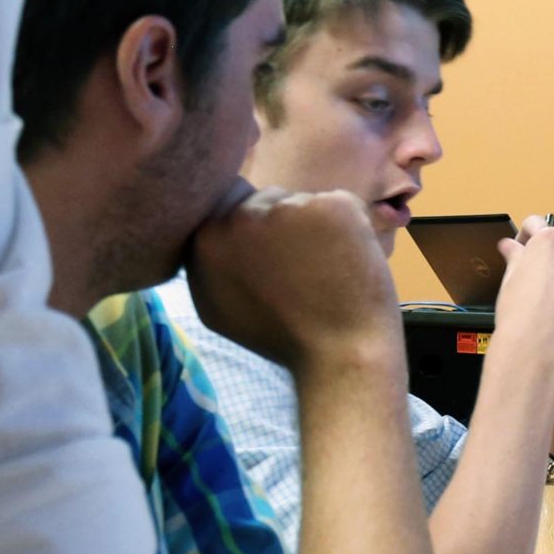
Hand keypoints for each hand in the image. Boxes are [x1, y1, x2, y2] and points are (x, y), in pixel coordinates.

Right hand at [184, 188, 401, 377]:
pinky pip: (340, 203)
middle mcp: (239, 218)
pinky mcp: (329, 206)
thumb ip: (204, 265)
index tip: (273, 253)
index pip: (229, 206)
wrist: (340, 354)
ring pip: (302, 200)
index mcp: (205, 241)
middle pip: (266, 199)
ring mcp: (285, 208)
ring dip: (314, 225)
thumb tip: (205, 234)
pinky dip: (349, 225)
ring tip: (326, 267)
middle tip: (303, 266)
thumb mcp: (217, 309)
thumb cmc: (283, 338)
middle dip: (284, 224)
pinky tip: (349, 260)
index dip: (255, 227)